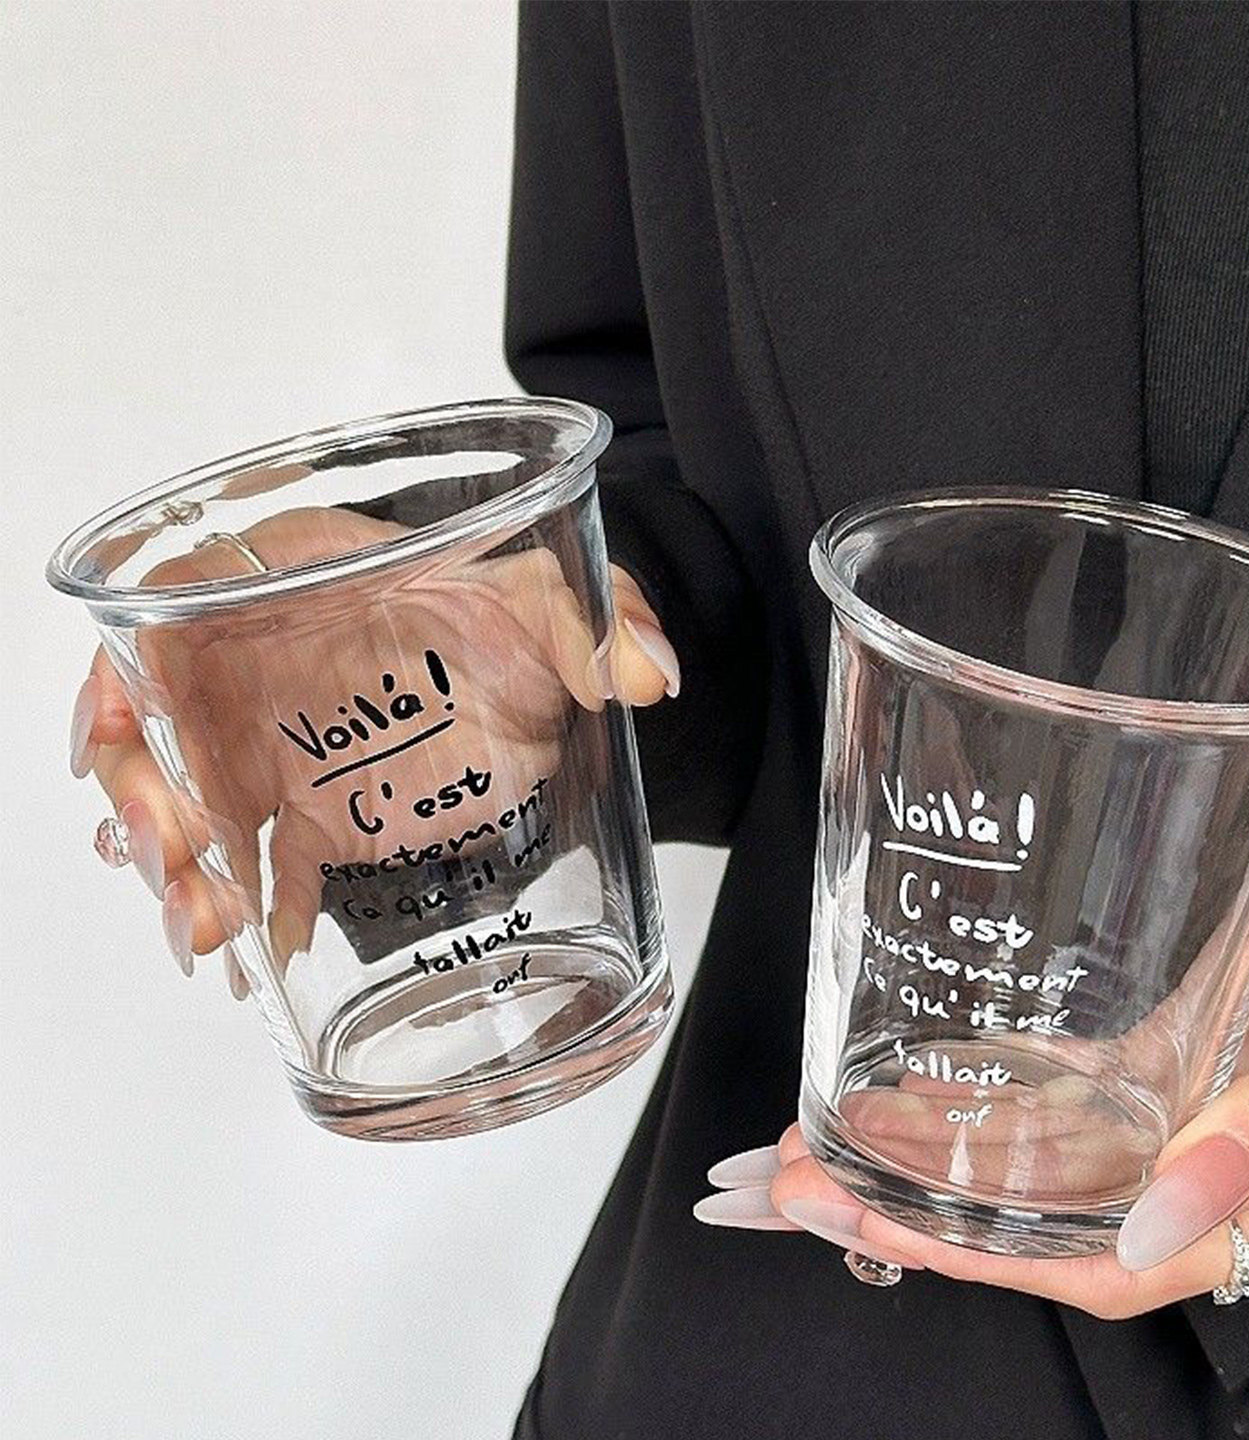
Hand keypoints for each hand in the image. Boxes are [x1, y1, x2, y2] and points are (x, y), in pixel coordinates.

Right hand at [68, 507, 680, 988]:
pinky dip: (250, 912)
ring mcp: (280, 747)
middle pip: (158, 726)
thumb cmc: (506, 607)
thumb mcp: (549, 596)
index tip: (110, 733)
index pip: (172, 611)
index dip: (122, 673)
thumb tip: (652, 672)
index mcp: (293, 583)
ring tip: (206, 933)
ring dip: (182, 871)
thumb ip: (598, 620)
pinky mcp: (314, 813)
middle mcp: (262, 668)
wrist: (524, 665)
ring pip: (194, 805)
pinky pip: (261, 865)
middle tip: (175, 861)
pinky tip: (255, 958)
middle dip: (146, 797)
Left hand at [696, 898, 1248, 1317]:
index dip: (969, 1255)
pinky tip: (903, 1078)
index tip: (856, 1221)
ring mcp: (1158, 1113)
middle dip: (902, 1204)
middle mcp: (1181, 1175)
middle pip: (1027, 1216)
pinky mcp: (1152, 1055)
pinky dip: (980, 1087)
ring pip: (1024, 1152)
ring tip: (810, 1130)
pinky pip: (1053, 1086)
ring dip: (922, 1147)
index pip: (1082, 1260)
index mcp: (1241, 1210)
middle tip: (784, 1178)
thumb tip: (1158, 1213)